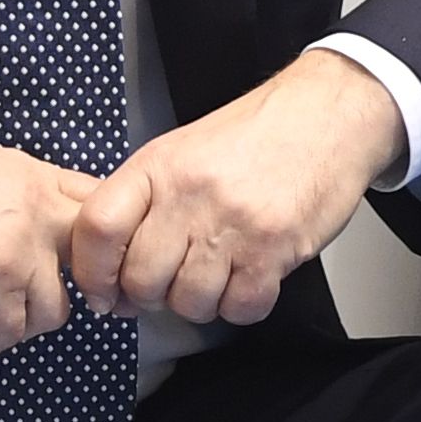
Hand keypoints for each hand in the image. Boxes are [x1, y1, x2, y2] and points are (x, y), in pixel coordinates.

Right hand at [0, 119, 99, 374]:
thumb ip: (14, 202)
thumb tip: (17, 238)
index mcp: (39, 179)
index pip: (100, 215)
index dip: (98, 253)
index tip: (81, 279)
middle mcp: (41, 209)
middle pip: (90, 269)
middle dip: (71, 299)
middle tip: (34, 314)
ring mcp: (20, 245)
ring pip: (50, 310)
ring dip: (14, 330)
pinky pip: (3, 331)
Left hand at [68, 53, 405, 330]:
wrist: (329, 115)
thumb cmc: (257, 137)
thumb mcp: (184, 151)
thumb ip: (144, 203)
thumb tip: (109, 273)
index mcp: (157, 166)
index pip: (98, 229)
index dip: (91, 273)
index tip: (102, 291)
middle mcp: (190, 193)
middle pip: (142, 279)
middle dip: (151, 298)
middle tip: (170, 285)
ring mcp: (233, 222)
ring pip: (190, 301)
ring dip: (201, 302)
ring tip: (217, 277)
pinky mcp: (275, 247)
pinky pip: (241, 307)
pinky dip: (243, 305)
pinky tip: (250, 279)